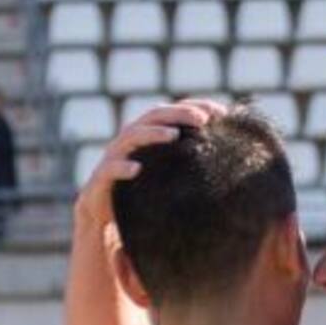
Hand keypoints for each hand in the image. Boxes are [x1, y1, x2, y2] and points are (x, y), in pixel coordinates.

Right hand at [75, 98, 226, 228]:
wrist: (102, 217)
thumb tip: (226, 154)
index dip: (195, 106)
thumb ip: (185, 160)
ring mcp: (113, 157)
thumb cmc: (140, 193)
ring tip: (173, 136)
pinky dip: (123, 167)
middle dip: (178, 114)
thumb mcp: (166, 175)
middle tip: (202, 120)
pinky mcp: (100, 178)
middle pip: (154, 115)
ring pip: (131, 135)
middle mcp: (129, 139)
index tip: (221, 112)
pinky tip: (137, 170)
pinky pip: (111, 169)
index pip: (173, 111)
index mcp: (147, 134)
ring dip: (153, 133)